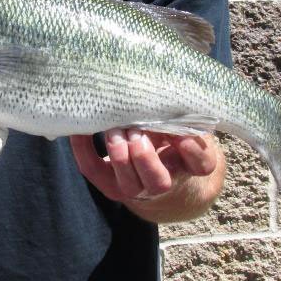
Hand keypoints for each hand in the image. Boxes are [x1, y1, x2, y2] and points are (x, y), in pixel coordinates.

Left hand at [70, 128, 218, 206]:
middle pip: (157, 181)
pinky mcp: (110, 185)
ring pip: (128, 184)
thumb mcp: (180, 124)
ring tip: (113, 130)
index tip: (181, 131)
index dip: (192, 149)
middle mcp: (164, 182)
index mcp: (189, 165)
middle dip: (143, 155)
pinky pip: (94, 171)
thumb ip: (177, 114)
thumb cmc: (169, 138)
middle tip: (135, 130)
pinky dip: (84, 150)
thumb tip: (163, 93)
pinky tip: (80, 130)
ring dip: (118, 154)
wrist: (157, 171)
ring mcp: (136, 188)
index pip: (201, 164)